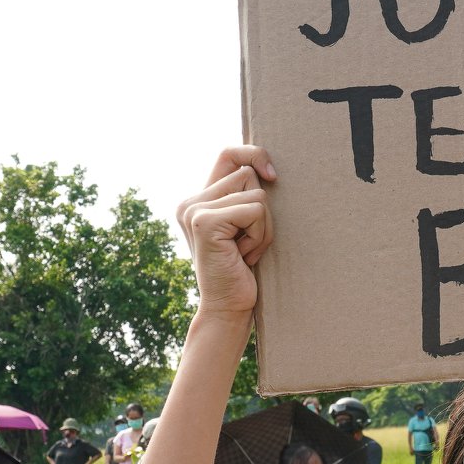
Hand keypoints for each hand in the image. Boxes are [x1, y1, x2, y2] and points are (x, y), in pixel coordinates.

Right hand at [175, 147, 276, 317]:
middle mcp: (190, 202)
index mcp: (197, 200)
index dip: (254, 154)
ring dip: (263, 226)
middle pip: (247, 173)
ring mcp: (194, 210)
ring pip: (256, 194)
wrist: (227, 309)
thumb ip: (243, 197)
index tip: (272, 176)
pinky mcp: (204, 221)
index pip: (229, 154)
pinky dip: (259, 235)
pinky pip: (255, 210)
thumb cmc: (241, 271)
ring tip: (245, 251)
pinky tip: (243, 255)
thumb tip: (266, 169)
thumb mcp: (244, 227)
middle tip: (248, 243)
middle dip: (262, 210)